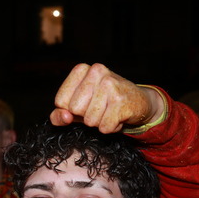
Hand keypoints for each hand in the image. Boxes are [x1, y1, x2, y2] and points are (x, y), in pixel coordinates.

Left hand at [50, 63, 164, 132]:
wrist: (138, 102)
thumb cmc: (103, 104)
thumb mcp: (77, 107)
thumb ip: (60, 114)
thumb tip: (65, 117)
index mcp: (81, 69)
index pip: (60, 101)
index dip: (71, 110)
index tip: (86, 103)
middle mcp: (96, 71)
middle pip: (74, 110)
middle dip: (85, 116)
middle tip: (100, 108)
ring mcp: (110, 84)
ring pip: (89, 120)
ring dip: (100, 123)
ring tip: (110, 111)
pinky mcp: (121, 100)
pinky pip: (104, 127)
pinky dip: (111, 128)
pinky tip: (119, 116)